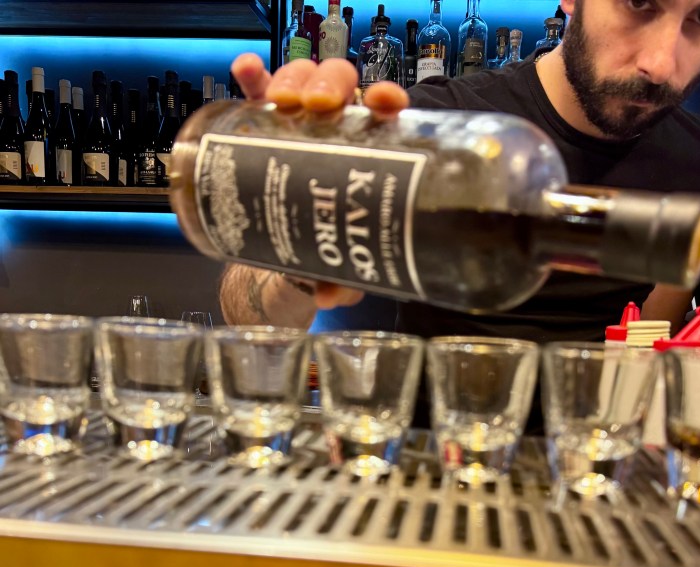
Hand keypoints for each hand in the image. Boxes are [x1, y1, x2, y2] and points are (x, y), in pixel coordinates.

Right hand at [229, 54, 410, 309]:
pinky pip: (254, 96)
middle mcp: (332, 132)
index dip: (385, 98)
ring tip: (283, 100)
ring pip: (298, 81)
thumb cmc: (320, 259)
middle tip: (319, 107)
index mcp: (364, 155)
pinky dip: (250, 77)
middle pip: (338, 85)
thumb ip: (338, 282)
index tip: (383, 104)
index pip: (381, 114)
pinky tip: (246, 69)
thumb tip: (329, 295)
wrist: (277, 266)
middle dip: (330, 84)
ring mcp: (294, 126)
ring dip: (292, 78)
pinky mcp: (257, 130)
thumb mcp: (335, 271)